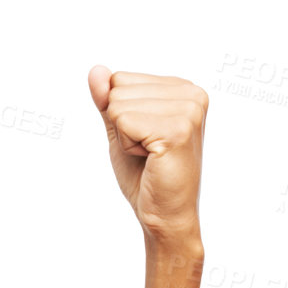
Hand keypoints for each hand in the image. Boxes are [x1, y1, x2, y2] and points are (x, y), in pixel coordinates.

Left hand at [87, 67, 206, 243]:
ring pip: (118, 105)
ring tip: (150, 157)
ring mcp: (188, 110)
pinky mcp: (177, 129)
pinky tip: (151, 160)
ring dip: (125, 138)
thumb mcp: (121, 130)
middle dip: (122, 127)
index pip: (121, 79)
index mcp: (182, 89)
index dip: (121, 115)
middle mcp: (191, 93)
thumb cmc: (145, 177)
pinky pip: (124, 121)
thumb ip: (108, 100)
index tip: (144, 140)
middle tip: (147, 153)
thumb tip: (95, 70)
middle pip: (119, 89)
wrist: (164, 217)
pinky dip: (128, 146)